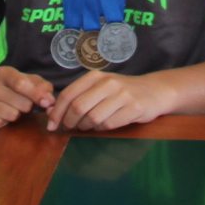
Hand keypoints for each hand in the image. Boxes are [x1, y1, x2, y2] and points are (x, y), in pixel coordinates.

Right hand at [0, 66, 54, 129]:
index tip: (47, 103)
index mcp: (4, 73)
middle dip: (27, 107)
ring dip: (16, 115)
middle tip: (22, 104)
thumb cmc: (11, 85)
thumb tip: (50, 100)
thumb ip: (42, 87)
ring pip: (11, 116)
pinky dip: (3, 122)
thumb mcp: (27, 79)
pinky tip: (1, 114)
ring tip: (11, 108)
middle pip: (20, 104)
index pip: (21, 84)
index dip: (36, 94)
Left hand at [47, 69, 175, 131]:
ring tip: (90, 125)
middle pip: (78, 107)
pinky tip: (105, 124)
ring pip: (93, 118)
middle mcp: (108, 83)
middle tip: (71, 128)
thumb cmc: (121, 91)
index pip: (68, 94)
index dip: (57, 111)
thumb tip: (50, 111)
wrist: (154, 91)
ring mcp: (122, 95)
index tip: (51, 125)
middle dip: (70, 122)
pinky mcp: (133, 108)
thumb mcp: (99, 88)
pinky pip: (109, 124)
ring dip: (87, 127)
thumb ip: (78, 97)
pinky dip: (102, 129)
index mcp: (95, 76)